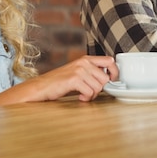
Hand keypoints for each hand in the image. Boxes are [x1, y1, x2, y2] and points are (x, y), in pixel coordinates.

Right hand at [0, 55, 117, 104]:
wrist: (41, 87)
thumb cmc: (60, 82)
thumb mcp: (78, 72)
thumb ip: (92, 72)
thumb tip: (108, 79)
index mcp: (86, 59)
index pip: (110, 61)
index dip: (115, 72)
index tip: (113, 80)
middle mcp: (84, 63)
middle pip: (105, 78)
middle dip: (100, 89)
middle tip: (90, 92)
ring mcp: (79, 70)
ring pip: (98, 87)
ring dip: (92, 95)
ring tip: (83, 95)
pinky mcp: (74, 79)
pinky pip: (90, 92)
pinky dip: (86, 98)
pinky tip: (80, 97)